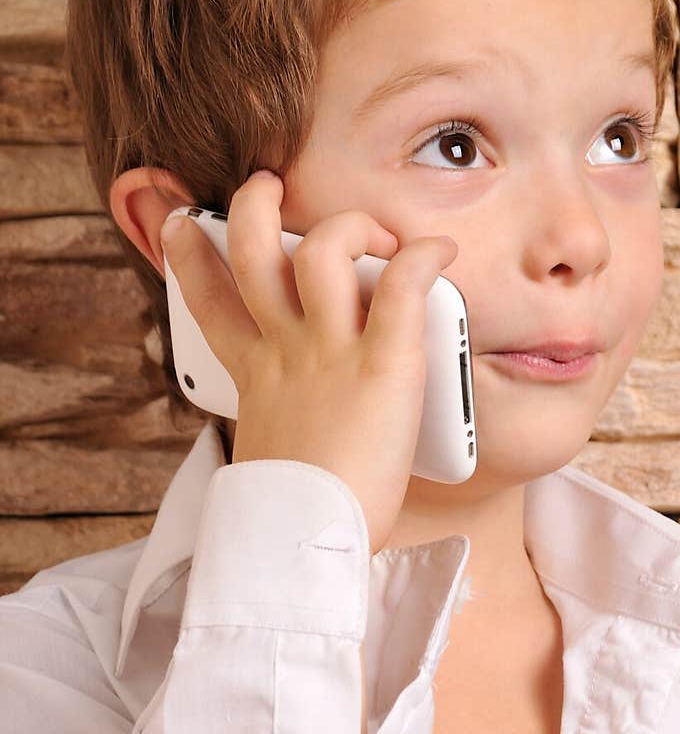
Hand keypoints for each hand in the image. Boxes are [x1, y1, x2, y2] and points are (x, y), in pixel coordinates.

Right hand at [159, 170, 458, 554]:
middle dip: (255, 206)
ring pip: (323, 249)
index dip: (190, 258)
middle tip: (267, 186)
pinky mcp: (382, 363)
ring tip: (374, 229)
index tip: (185, 227)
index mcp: (255, 378)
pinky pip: (403, 287)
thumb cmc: (295, 523)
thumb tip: (300, 435)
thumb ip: (282, 430)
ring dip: (349, 222)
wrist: (304, 546)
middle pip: (254, 253)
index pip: (210, 305)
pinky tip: (439, 250)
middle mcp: (284, 352)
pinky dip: (424, 258)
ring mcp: (330, 351)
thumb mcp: (270, 464)